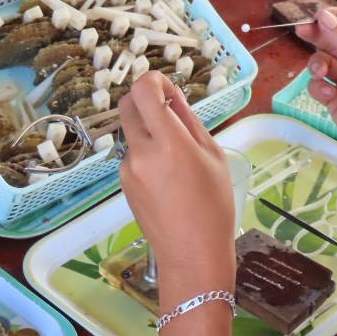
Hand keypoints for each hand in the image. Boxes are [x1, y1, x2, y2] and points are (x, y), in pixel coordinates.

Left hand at [118, 72, 235, 290]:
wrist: (192, 253)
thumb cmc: (213, 206)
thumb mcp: (213, 156)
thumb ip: (188, 122)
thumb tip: (171, 97)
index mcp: (169, 143)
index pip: (143, 90)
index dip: (154, 82)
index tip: (169, 93)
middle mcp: (142, 152)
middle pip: (128, 104)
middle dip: (146, 101)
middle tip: (169, 116)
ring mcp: (128, 169)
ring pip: (131, 132)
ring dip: (148, 132)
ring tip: (176, 163)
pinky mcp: (122, 183)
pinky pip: (132, 156)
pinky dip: (145, 156)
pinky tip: (166, 181)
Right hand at [295, 7, 336, 161]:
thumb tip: (323, 16)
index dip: (336, 19)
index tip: (319, 16)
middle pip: (334, 41)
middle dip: (318, 37)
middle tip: (301, 30)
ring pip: (323, 62)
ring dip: (317, 65)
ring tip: (320, 73)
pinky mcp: (334, 98)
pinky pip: (318, 85)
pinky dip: (318, 87)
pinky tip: (326, 94)